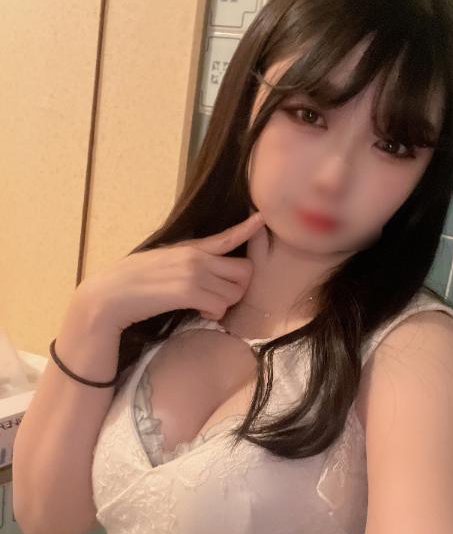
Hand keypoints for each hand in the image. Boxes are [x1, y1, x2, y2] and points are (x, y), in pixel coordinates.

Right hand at [74, 211, 265, 331]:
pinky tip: (201, 313)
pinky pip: (220, 306)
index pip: (226, 237)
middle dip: (239, 287)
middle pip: (244, 271)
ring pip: (235, 292)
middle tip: (222, 296)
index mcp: (190, 248)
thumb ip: (186, 260)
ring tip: (207, 307)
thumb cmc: (132, 282)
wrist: (110, 296)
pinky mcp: (188, 292)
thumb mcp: (162, 261)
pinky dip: (214, 314)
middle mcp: (196, 257)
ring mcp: (193, 273)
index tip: (261, 218)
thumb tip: (203, 269)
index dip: (247, 228)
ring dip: (225, 304)